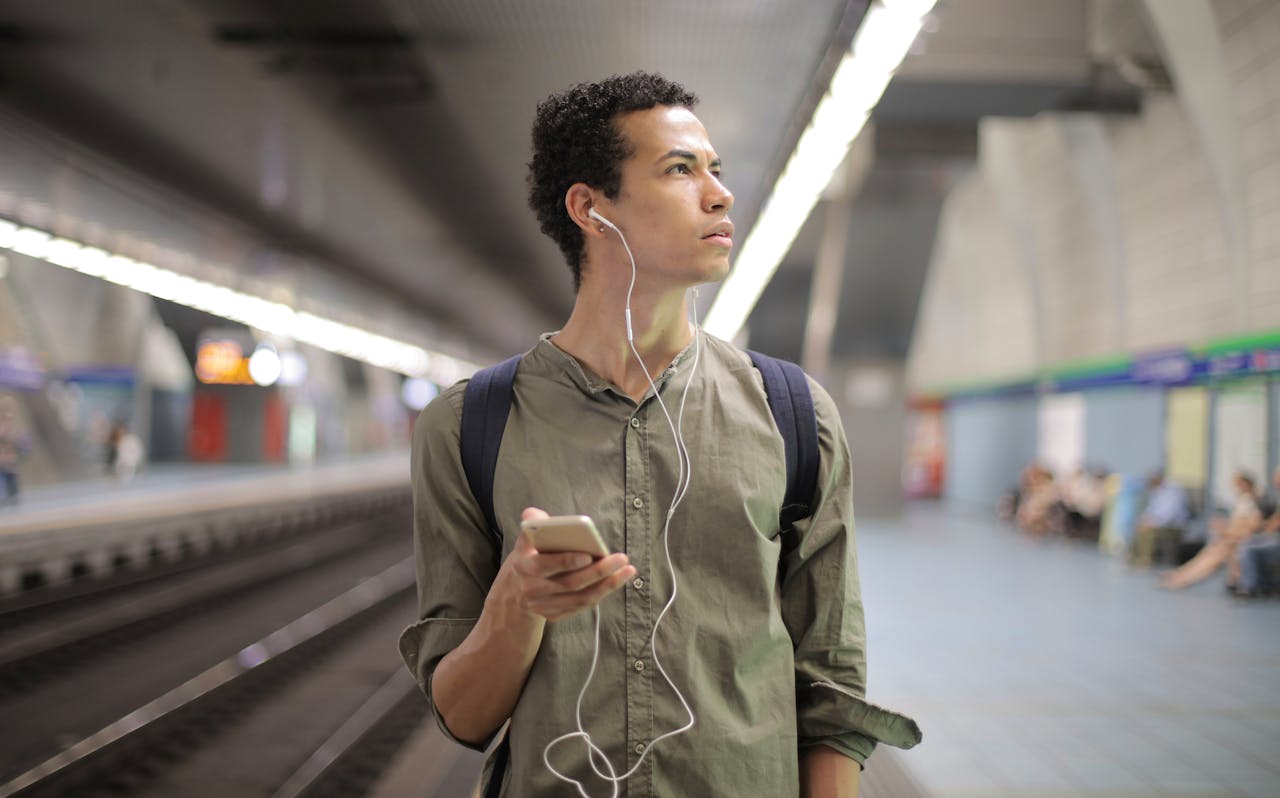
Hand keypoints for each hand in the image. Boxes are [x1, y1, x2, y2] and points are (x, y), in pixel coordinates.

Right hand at [496, 507, 634, 621]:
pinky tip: (616, 580)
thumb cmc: (527, 558)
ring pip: (580, 598)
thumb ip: (531, 525)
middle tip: (620, 558)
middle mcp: (533, 590)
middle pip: (569, 583)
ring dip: (607, 585)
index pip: (544, 566)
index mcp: (523, 568)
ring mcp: (544, 606)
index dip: (565, 561)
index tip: (588, 555)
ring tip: (627, 570)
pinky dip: (601, 593)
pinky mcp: (555, 615)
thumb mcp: (524, 541)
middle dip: (597, 571)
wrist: (514, 592)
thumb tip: (535, 515)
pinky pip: (582, 605)